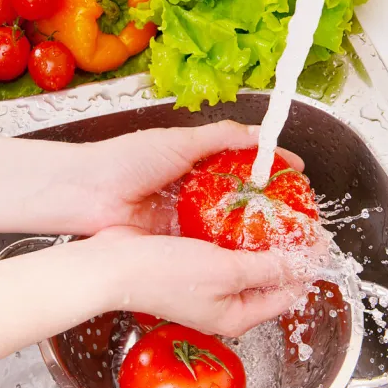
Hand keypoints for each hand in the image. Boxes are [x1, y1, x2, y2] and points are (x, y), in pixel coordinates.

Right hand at [77, 226, 319, 336]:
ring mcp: (207, 282)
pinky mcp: (191, 261)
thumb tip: (305, 261)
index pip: (287, 293)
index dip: (306, 265)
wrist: (113, 264)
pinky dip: (232, 230)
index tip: (319, 237)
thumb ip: (268, 268)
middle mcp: (224, 301)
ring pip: (245, 258)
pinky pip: (221, 245)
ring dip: (259, 236)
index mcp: (237, 314)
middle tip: (297, 218)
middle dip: (285, 248)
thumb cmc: (164, 275)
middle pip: (268, 276)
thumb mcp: (227, 271)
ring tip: (273, 208)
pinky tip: (237, 208)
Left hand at [79, 121, 303, 233]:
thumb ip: (221, 137)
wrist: (88, 193)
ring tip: (285, 237)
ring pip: (227, 224)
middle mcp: (194, 189)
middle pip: (240, 197)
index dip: (271, 167)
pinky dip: (228, 248)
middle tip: (298, 214)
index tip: (298, 174)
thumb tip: (262, 134)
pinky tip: (252, 254)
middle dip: (268, 205)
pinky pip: (208, 245)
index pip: (244, 162)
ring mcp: (186, 216)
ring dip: (252, 230)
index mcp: (196, 160)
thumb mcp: (179, 142)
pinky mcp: (176, 240)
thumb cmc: (128, 159)